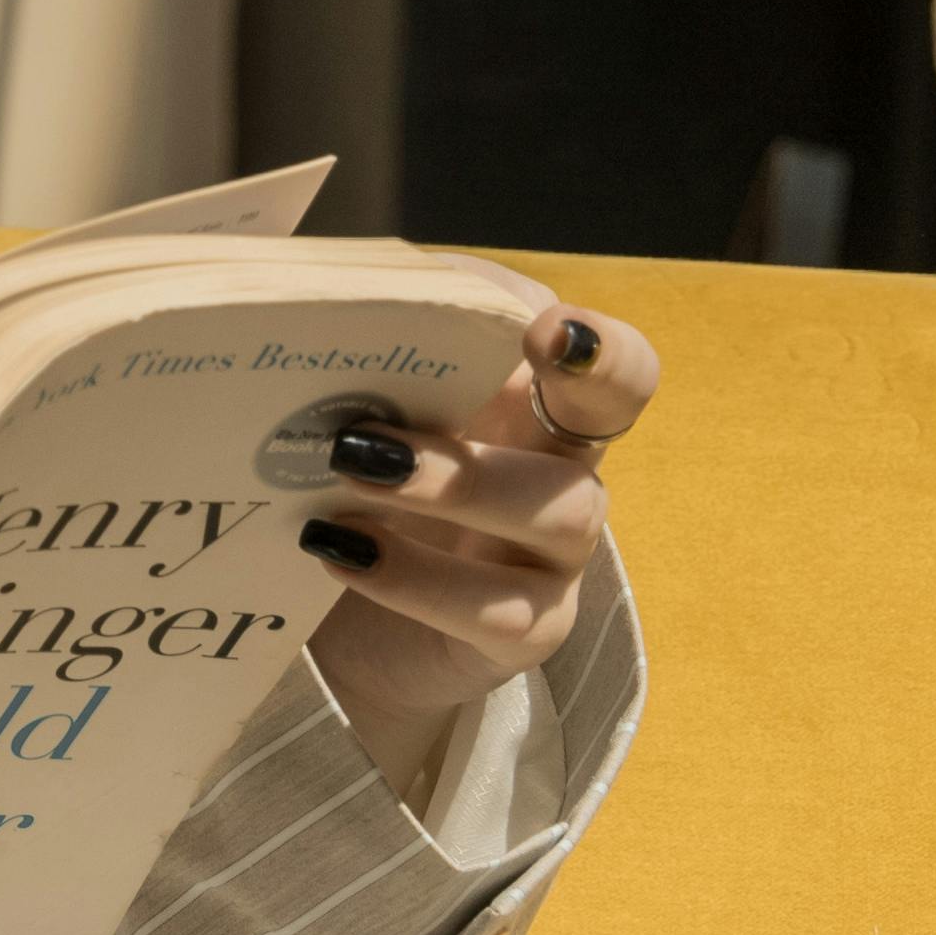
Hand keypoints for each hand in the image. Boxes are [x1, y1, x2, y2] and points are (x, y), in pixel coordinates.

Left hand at [298, 300, 656, 734]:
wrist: (350, 640)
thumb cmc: (355, 500)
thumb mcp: (352, 422)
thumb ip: (361, 361)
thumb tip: (323, 294)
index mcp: (528, 398)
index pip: (596, 348)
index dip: (590, 334)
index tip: (542, 325)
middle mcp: (561, 465)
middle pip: (612, 405)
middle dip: (576, 374)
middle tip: (491, 360)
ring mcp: (555, 555)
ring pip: (564, 508)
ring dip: (461, 480)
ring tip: (352, 463)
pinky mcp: (527, 631)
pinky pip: (500, 609)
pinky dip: (416, 577)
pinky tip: (338, 549)